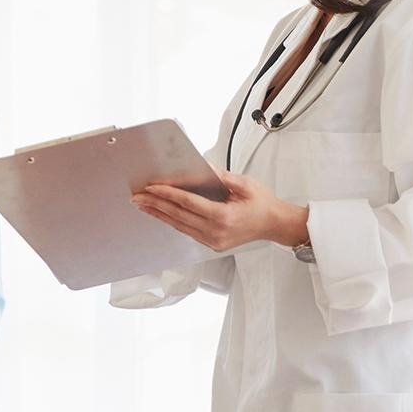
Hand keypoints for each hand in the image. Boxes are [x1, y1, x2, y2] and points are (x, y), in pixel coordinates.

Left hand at [131, 171, 308, 252]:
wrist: (275, 225)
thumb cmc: (263, 204)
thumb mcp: (245, 184)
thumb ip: (221, 176)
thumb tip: (201, 167)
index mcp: (224, 217)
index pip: (188, 203)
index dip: (167, 194)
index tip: (151, 187)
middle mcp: (215, 232)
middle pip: (178, 216)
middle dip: (155, 204)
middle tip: (137, 196)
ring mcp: (212, 241)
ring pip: (179, 226)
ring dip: (159, 214)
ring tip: (143, 204)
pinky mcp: (211, 244)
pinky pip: (186, 231)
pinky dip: (172, 221)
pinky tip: (161, 213)